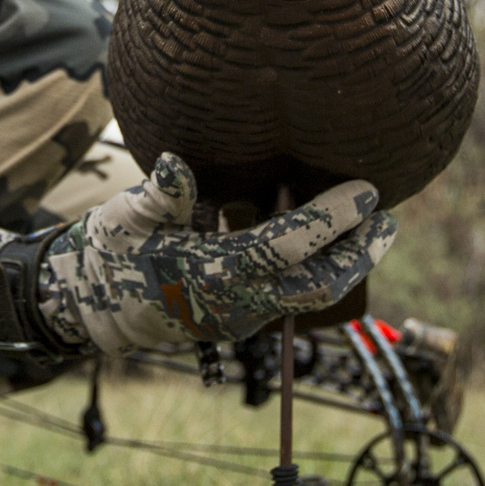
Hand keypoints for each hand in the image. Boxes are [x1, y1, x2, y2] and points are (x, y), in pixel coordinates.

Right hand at [40, 153, 393, 354]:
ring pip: (311, 298)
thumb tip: (176, 163)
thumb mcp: (125, 218)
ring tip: (377, 229)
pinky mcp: (244, 321)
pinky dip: (321, 271)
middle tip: (389, 220)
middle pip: (318, 287)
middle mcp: (236, 304)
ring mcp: (243, 319)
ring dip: (347, 265)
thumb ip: (159, 195)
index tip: (365, 191)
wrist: (95, 308)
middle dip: (359, 255)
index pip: (287, 246)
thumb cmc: (111, 253)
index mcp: (211, 273)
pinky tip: (335, 242)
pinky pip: (295, 299)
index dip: (330, 218)